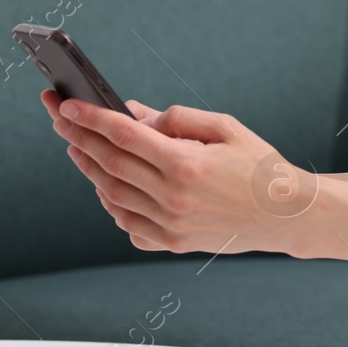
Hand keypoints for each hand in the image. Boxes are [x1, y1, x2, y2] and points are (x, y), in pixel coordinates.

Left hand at [44, 94, 314, 255]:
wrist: (288, 215)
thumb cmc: (259, 165)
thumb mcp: (225, 127)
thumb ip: (178, 119)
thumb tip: (135, 116)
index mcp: (187, 165)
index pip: (125, 136)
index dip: (92, 117)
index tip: (67, 103)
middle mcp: (174, 199)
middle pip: (110, 164)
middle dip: (79, 137)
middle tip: (60, 117)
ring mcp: (171, 226)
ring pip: (112, 196)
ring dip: (89, 169)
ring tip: (76, 146)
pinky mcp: (173, 243)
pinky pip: (128, 224)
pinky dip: (110, 204)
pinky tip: (106, 186)